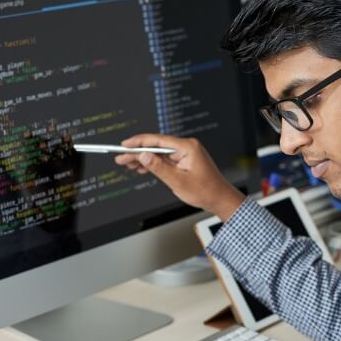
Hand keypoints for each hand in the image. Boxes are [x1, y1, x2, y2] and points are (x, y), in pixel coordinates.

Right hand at [116, 134, 244, 220]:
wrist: (219, 199)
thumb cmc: (205, 191)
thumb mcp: (178, 181)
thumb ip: (159, 168)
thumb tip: (143, 156)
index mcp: (187, 147)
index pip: (158, 141)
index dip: (139, 142)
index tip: (125, 145)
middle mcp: (186, 147)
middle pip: (156, 147)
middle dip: (137, 152)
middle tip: (121, 158)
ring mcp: (185, 154)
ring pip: (158, 154)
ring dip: (143, 159)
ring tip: (127, 164)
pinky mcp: (184, 161)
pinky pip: (165, 160)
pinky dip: (153, 164)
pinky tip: (141, 168)